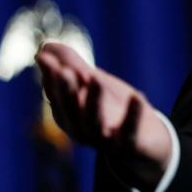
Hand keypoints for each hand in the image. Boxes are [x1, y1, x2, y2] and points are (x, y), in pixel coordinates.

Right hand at [36, 42, 171, 191]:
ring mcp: (104, 141)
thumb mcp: (93, 83)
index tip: (45, 56)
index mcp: (69, 115)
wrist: (147, 140)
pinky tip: (137, 96)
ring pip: (94, 123)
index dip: (51, 77)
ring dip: (93, 101)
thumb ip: (72, 65)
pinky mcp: (129, 146)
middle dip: (66, 90)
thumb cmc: (114, 108)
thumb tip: (44, 45)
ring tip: (96, 78)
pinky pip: (129, 133)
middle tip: (64, 70)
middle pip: (70, 110)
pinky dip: (133, 116)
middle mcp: (81, 130)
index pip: (55, 95)